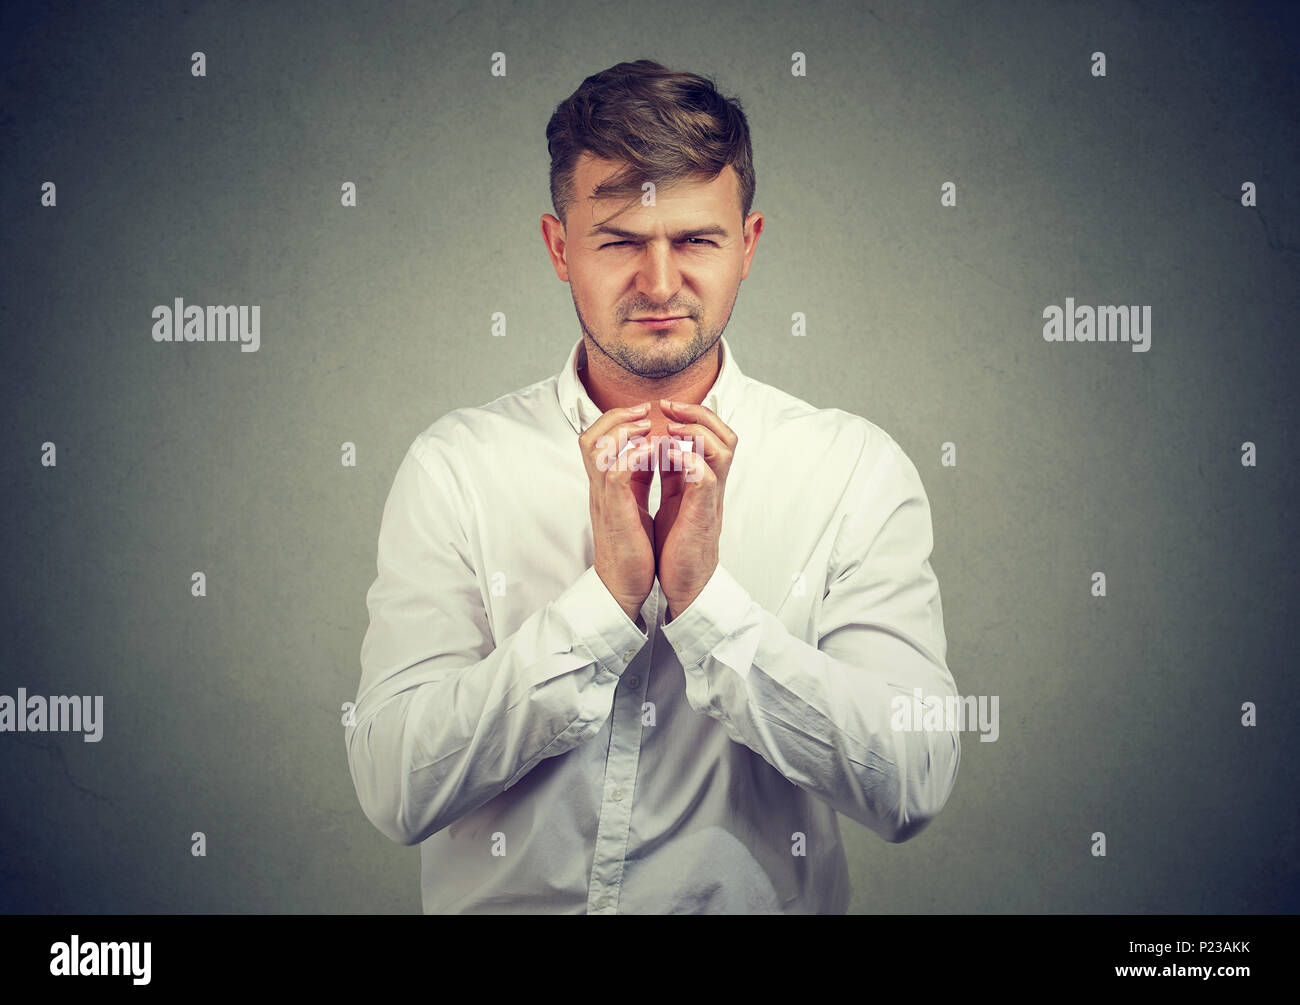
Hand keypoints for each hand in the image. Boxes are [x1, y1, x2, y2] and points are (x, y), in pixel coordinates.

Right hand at [581, 402, 657, 621]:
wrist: (623, 585)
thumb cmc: (631, 549)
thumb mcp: (633, 505)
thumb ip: (636, 479)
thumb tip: (649, 454)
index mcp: (606, 486)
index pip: (599, 440)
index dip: (619, 420)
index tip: (645, 413)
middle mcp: (600, 488)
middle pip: (590, 436)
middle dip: (617, 416)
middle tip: (645, 410)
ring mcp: (604, 499)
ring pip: (597, 448)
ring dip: (624, 430)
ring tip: (649, 425)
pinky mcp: (615, 512)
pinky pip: (615, 472)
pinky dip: (633, 456)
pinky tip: (652, 451)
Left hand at [653, 398, 736, 621]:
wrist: (683, 584)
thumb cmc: (677, 544)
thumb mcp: (672, 500)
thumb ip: (671, 474)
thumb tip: (659, 447)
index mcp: (702, 480)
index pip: (709, 435)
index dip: (690, 415)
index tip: (663, 406)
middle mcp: (712, 485)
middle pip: (725, 435)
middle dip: (698, 414)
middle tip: (668, 406)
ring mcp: (710, 498)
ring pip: (724, 449)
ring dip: (697, 431)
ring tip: (671, 426)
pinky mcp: (702, 514)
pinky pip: (706, 478)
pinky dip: (690, 460)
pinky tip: (668, 454)